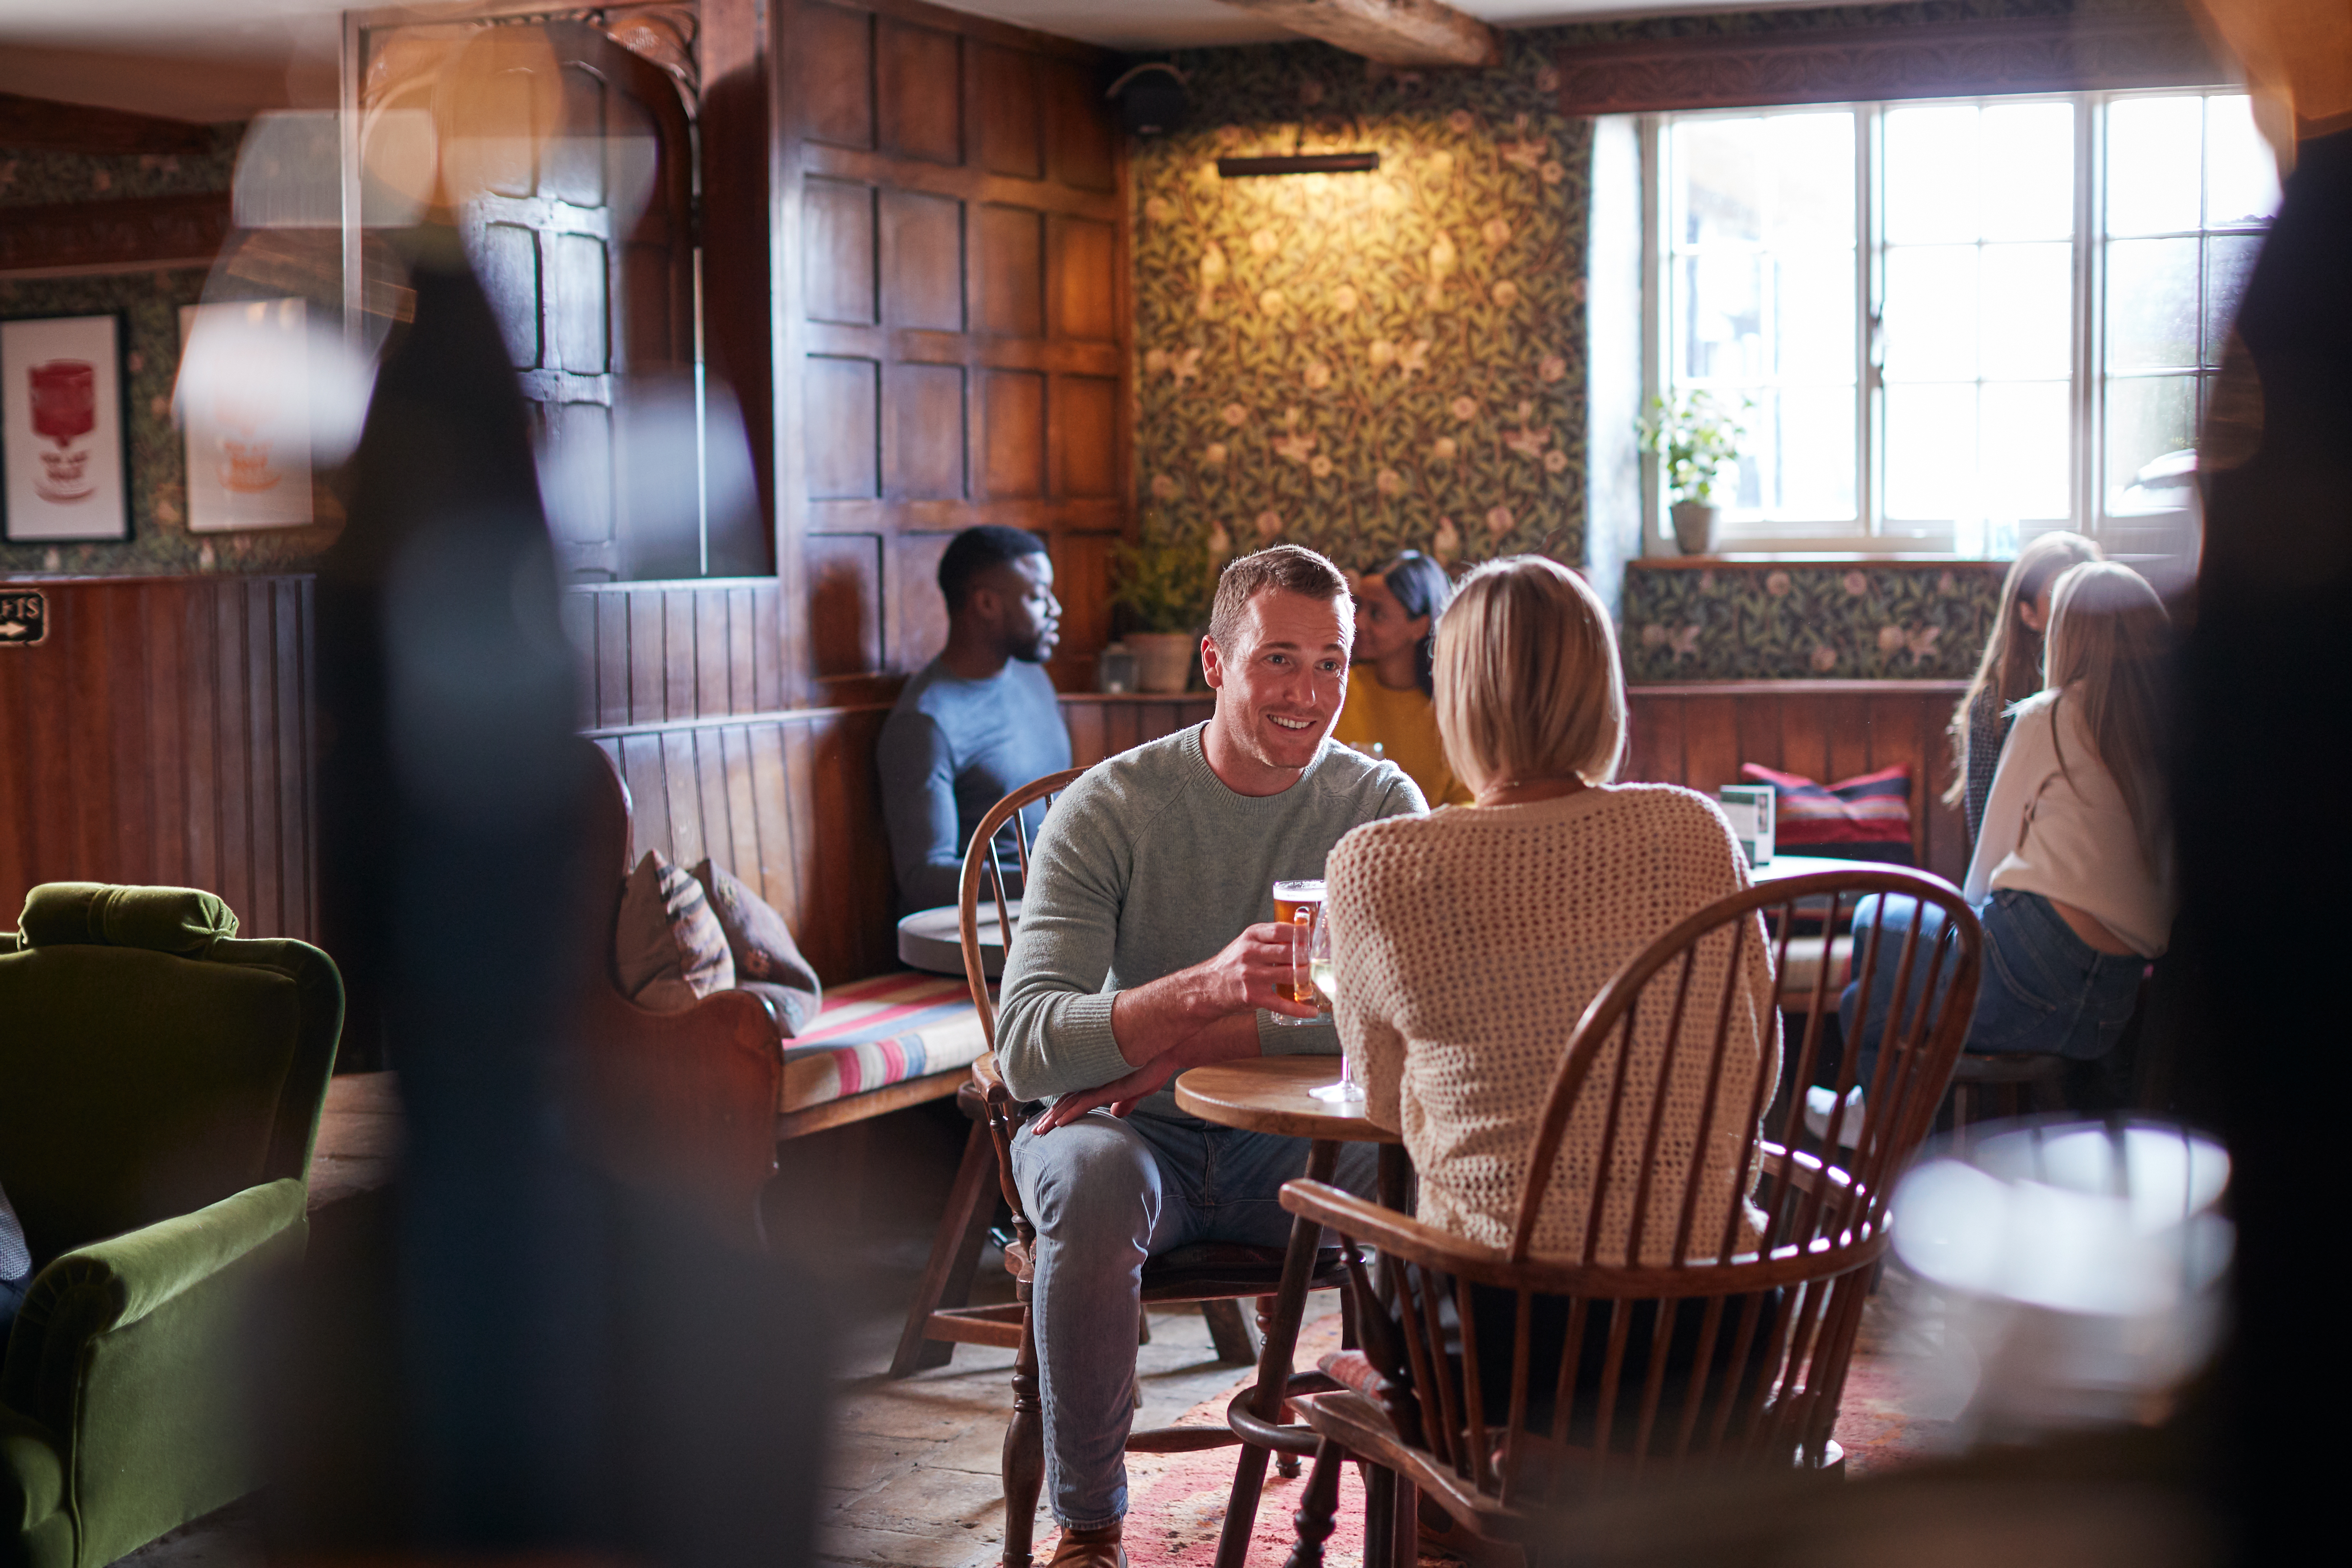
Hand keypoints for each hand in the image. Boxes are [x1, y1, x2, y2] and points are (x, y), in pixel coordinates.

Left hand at [1030, 1054, 1180, 1132]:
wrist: (1166, 1048)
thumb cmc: (1155, 1064)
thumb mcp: (1139, 1090)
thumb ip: (1126, 1102)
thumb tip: (1116, 1114)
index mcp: (1101, 1081)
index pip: (1075, 1097)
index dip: (1060, 1110)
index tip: (1048, 1122)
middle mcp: (1097, 1081)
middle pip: (1067, 1100)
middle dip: (1050, 1116)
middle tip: (1035, 1130)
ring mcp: (1102, 1083)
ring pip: (1070, 1103)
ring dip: (1053, 1119)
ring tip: (1038, 1131)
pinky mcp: (1110, 1087)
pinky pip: (1085, 1102)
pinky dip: (1070, 1113)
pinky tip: (1058, 1123)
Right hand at [1195, 920, 1323, 1021]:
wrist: (1207, 987)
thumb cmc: (1233, 964)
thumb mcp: (1246, 943)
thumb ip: (1270, 939)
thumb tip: (1304, 936)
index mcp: (1251, 936)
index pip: (1281, 930)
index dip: (1302, 934)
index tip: (1316, 937)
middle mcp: (1250, 954)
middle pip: (1289, 952)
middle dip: (1308, 957)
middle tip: (1321, 961)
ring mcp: (1251, 975)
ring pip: (1289, 974)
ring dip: (1307, 978)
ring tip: (1318, 979)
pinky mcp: (1253, 996)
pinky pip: (1281, 1003)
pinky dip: (1299, 1009)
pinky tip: (1311, 1011)